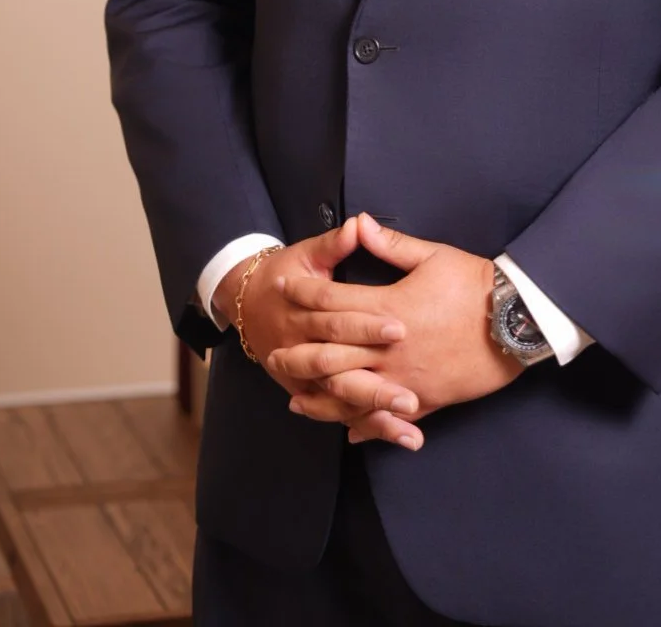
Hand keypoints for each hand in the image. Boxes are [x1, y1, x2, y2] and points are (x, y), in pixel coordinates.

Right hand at [214, 219, 423, 448]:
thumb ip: (334, 244)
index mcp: (303, 311)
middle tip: (412, 397)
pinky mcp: (310, 392)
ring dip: (375, 416)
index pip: (338, 318)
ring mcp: (304, 376)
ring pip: (340, 400)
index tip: (401, 328)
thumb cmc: (287, 273)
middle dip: (375, 385)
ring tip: (411, 431)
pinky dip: (370, 427)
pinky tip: (403, 437)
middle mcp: (301, 348)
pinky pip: (341, 413)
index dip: (367, 324)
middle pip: (339, 370)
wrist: (249, 301)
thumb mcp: (307, 254)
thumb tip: (358, 224)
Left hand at [266, 213, 522, 443]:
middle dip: (299, 354)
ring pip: (351, 393)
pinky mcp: (424, 398)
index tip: (285, 289)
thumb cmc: (475, 284)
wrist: (516, 321)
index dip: (306, 292)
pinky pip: (385, 415)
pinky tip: (347, 429)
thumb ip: (390, 245)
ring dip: (320, 397)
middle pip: (331, 354)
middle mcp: (389, 348)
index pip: (334, 300)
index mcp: (388, 309)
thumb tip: (358, 222)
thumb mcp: (433, 256)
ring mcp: (404, 377)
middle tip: (273, 355)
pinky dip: (362, 422)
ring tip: (295, 399)